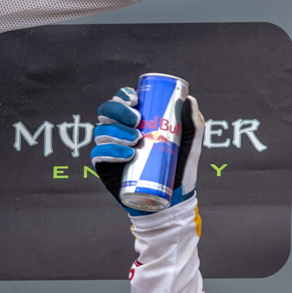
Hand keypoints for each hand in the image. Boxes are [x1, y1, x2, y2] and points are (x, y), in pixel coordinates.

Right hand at [91, 84, 203, 216]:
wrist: (173, 196)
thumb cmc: (179, 167)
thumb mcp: (190, 144)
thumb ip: (193, 122)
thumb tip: (189, 99)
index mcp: (134, 120)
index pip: (121, 101)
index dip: (123, 96)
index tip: (135, 99)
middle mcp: (118, 130)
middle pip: (106, 112)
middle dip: (118, 111)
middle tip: (136, 120)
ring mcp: (109, 147)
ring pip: (101, 131)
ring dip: (116, 131)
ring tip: (135, 140)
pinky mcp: (104, 166)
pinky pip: (98, 154)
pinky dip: (110, 151)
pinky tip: (127, 154)